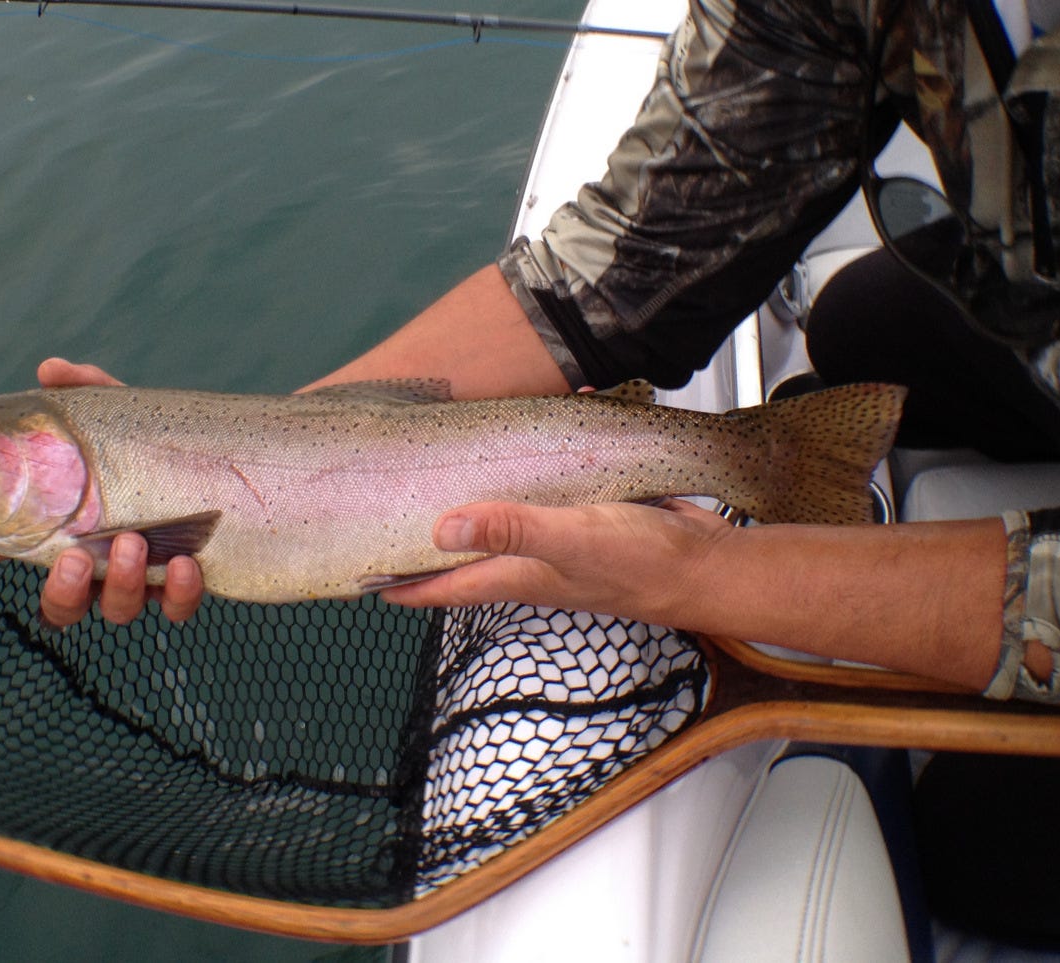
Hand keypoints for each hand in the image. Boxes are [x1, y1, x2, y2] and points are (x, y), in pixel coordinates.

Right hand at [0, 356, 206, 625]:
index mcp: (65, 525)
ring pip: (115, 609)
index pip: (3, 549)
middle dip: (61, 591)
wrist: (234, 463)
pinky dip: (178, 592)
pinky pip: (175, 606)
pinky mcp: (185, 586)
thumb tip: (52, 369)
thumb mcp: (120, 412)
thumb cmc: (156, 441)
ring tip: (131, 542)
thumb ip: (87, 392)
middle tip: (70, 557)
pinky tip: (185, 563)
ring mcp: (141, 578)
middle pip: (60, 606)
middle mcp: (98, 562)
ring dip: (118, 582)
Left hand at [378, 498, 732, 626]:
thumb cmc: (644, 564)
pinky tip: (524, 441)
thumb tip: (443, 527)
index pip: (438, 586)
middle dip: (416, 540)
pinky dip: (522, 474)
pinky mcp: (581, 517)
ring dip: (465, 505)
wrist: (709, 565)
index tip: (349, 574)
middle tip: (375, 511)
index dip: (394, 583)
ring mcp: (552, 543)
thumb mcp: (571, 540)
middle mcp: (525, 564)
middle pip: (457, 557)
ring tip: (428, 474)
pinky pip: (538, 495)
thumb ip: (510, 530)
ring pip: (495, 524)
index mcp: (513, 575)